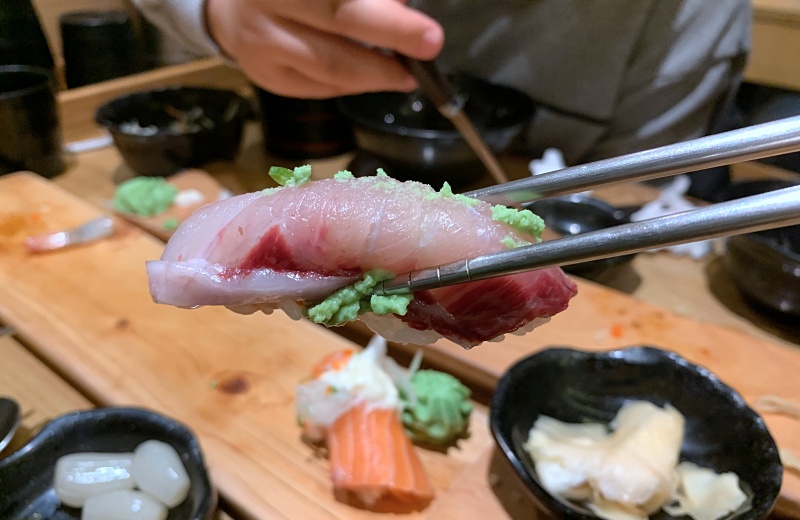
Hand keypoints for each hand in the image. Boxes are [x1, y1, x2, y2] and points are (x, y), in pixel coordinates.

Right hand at [206, 0, 443, 97]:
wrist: (232, 11)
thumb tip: (403, 3)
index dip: (383, 12)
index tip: (421, 23)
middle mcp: (268, 3)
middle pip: (339, 20)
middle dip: (392, 33)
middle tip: (429, 43)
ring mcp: (263, 45)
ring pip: (331, 66)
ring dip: (378, 73)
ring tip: (407, 74)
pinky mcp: (267, 78)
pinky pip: (322, 88)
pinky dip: (355, 85)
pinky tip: (375, 78)